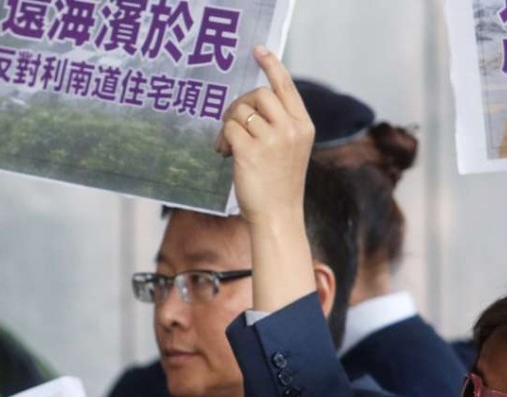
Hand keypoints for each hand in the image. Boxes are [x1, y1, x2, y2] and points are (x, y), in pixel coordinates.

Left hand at [216, 45, 316, 312]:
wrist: (278, 216)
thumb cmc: (279, 186)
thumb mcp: (290, 150)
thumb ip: (279, 126)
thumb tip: (248, 109)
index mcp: (303, 125)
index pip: (286, 86)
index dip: (271, 65)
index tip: (258, 51)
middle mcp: (290, 128)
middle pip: (258, 94)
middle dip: (239, 105)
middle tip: (231, 124)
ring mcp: (271, 139)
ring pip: (240, 112)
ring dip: (227, 125)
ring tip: (227, 145)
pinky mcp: (250, 151)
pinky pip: (229, 129)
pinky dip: (222, 139)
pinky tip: (224, 154)